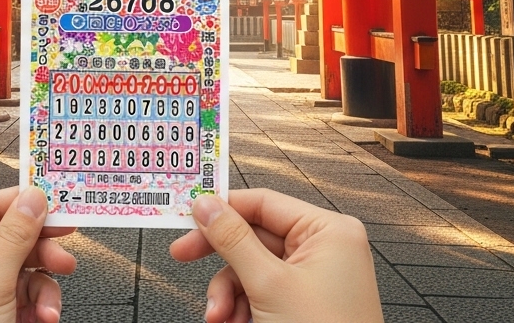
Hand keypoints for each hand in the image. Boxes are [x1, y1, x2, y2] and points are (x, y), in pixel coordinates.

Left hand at [0, 187, 76, 322]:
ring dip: (43, 289)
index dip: (23, 203)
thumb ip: (15, 239)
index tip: (58, 198)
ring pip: (23, 271)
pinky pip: (24, 299)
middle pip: (10, 240)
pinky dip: (39, 309)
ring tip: (49, 308)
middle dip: (40, 253)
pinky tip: (42, 322)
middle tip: (66, 251)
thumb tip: (32, 199)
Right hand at [170, 189, 382, 322]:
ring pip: (253, 268)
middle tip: (184, 256)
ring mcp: (317, 277)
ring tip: (220, 316)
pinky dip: (244, 308)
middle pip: (254, 237)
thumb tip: (207, 206)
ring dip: (229, 294)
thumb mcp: (268, 284)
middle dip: (223, 265)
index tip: (188, 217)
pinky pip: (263, 291)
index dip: (223, 209)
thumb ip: (233, 240)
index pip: (264, 202)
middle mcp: (327, 248)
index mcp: (329, 231)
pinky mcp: (306, 301)